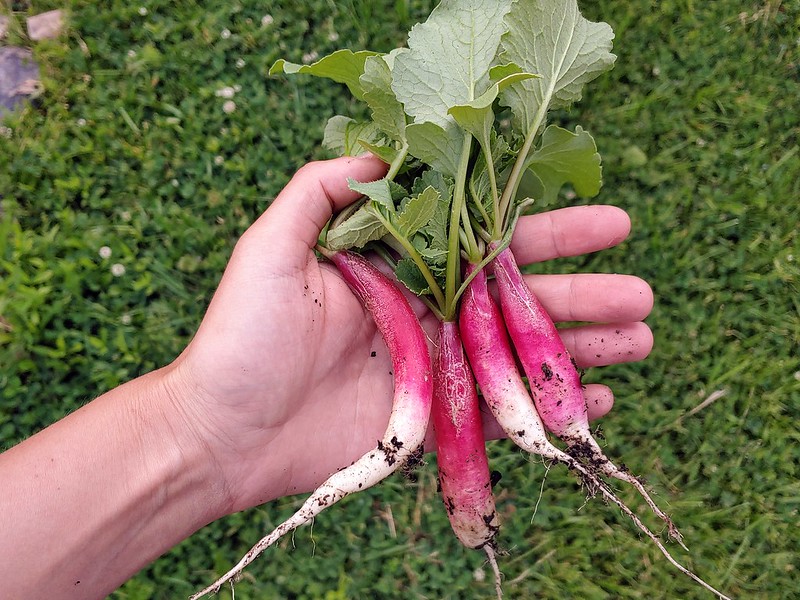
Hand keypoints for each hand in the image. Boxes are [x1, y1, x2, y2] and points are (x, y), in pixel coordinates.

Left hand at [165, 155, 652, 516]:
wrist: (222, 430)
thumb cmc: (240, 338)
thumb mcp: (271, 247)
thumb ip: (323, 191)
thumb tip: (385, 150)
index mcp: (404, 268)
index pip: (490, 242)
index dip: (553, 232)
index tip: (612, 222)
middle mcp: (429, 313)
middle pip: (522, 299)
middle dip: (585, 293)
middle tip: (644, 292)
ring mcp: (437, 369)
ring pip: (524, 354)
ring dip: (585, 347)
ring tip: (643, 339)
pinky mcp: (434, 421)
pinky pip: (502, 411)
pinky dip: (550, 407)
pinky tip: (596, 400)